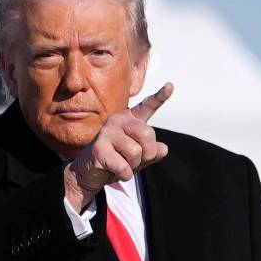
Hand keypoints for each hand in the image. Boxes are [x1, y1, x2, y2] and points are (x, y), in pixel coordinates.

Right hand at [64, 82, 173, 210]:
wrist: (90, 173)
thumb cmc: (116, 160)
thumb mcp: (139, 157)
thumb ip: (153, 152)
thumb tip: (163, 149)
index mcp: (130, 119)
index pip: (148, 106)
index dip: (160, 97)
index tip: (170, 86)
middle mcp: (118, 120)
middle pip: (148, 135)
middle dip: (147, 154)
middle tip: (135, 160)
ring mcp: (107, 132)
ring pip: (136, 152)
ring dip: (133, 166)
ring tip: (121, 164)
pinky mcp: (99, 148)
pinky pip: (124, 166)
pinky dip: (124, 175)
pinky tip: (114, 171)